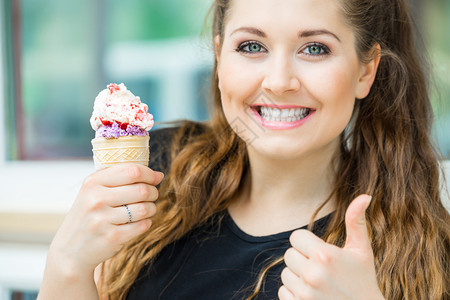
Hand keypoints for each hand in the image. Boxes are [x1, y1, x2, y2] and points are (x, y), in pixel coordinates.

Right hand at [48, 164, 163, 275]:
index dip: (149, 174)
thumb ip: (123, 179)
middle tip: (152, 196)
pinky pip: (142, 225)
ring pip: (144, 208)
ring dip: (152, 209)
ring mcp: (103, 219)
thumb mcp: (95, 192)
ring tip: (147, 210)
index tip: (155, 179)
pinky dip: (146, 223)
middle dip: (153, 192)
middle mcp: (96, 199)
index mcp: (93, 182)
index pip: (132, 171)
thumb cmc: (89, 216)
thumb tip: (159, 175)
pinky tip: (140, 222)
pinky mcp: (112, 237)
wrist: (70, 250)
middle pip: (141, 190)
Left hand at [279, 194, 384, 299]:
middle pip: (289, 254)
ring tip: (318, 283)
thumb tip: (365, 195)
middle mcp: (312, 274)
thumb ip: (357, 221)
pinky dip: (294, 293)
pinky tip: (313, 296)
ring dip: (298, 277)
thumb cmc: (363, 281)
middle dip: (302, 259)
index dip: (308, 243)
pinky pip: (283, 291)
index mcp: (325, 255)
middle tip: (321, 269)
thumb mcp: (362, 251)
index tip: (321, 252)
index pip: (296, 237)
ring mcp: (304, 293)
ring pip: (285, 274)